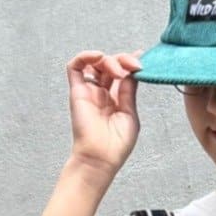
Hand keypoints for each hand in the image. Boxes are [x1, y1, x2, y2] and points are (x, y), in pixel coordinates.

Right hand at [67, 50, 141, 178]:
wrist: (100, 158)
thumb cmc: (116, 145)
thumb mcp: (130, 113)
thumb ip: (129, 90)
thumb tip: (133, 69)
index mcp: (116, 99)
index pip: (122, 72)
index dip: (130, 62)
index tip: (141, 60)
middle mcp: (102, 93)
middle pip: (110, 64)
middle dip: (123, 60)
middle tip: (133, 66)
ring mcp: (89, 92)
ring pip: (95, 62)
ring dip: (108, 60)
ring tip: (117, 71)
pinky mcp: (76, 92)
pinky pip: (75, 67)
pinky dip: (85, 56)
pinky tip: (98, 57)